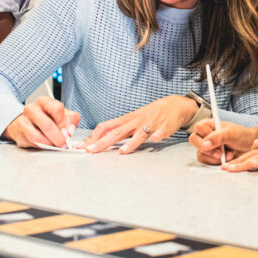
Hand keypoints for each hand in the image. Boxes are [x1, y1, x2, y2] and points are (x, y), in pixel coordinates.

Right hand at [4, 97, 80, 148]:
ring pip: (37, 136)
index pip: (57, 108)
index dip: (64, 122)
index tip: (67, 131)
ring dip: (49, 143)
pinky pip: (32, 141)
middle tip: (63, 143)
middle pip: (47, 124)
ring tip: (55, 145)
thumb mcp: (62, 116)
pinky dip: (41, 145)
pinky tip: (45, 144)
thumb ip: (70, 120)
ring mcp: (23, 119)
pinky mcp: (19, 131)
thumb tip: (70, 130)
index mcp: (45, 101)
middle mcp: (32, 108)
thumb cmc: (47, 118)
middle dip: (58, 137)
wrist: (27, 123)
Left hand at [83, 95, 197, 153]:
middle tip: (91, 151)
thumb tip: (101, 138)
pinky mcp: (165, 126)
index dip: (93, 136)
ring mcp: (151, 124)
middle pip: (117, 132)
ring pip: (140, 133)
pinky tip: (156, 139)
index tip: (82, 146)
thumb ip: (120, 129)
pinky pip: (161, 131)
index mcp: (127, 120)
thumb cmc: (152, 114)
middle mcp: (136, 121)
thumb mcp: (133, 119)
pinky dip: (158, 135)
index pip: (106, 127)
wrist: (175, 105)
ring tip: (123, 152)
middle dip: (103, 142)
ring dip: (131, 143)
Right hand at [188, 120, 256, 164]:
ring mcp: (206, 146)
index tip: (218, 141)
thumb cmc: (241, 136)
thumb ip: (218, 137)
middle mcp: (205, 134)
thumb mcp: (231, 134)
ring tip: (229, 154)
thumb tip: (205, 144)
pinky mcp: (209, 156)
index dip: (206, 135)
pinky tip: (226, 158)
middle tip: (221, 153)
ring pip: (200, 153)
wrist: (249, 147)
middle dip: (208, 149)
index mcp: (209, 124)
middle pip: (194, 140)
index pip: (198, 128)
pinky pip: (205, 161)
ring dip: (215, 157)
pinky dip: (216, 162)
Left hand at [221, 139, 257, 172]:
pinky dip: (255, 164)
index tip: (229, 165)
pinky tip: (247, 167)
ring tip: (227, 170)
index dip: (241, 158)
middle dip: (236, 161)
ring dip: (240, 164)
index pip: (255, 153)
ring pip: (255, 158)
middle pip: (251, 155)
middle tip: (222, 168)